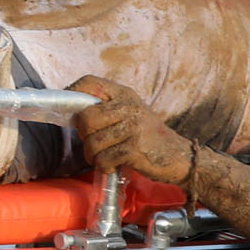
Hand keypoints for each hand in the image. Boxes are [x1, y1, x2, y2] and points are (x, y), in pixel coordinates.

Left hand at [74, 74, 197, 187]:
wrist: (180, 156)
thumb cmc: (148, 137)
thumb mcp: (131, 114)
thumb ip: (106, 110)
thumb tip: (72, 114)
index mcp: (124, 94)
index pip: (89, 83)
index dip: (72, 93)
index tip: (69, 111)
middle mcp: (128, 106)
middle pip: (85, 118)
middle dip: (84, 136)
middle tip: (94, 143)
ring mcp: (133, 127)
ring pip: (92, 142)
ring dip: (93, 156)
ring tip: (105, 157)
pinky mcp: (134, 148)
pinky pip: (104, 159)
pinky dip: (105, 166)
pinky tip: (115, 166)